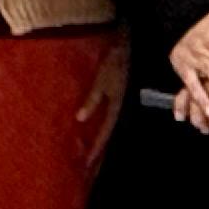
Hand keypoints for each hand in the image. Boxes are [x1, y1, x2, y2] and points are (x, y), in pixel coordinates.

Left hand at [79, 35, 129, 157]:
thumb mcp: (102, 79)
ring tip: (86, 150)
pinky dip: (97, 124)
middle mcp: (117, 107)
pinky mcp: (113, 94)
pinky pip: (104, 115)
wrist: (127, 43)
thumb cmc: (114, 60)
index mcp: (116, 106)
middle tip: (86, 165)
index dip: (96, 150)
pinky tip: (89, 126)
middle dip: (97, 149)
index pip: (104, 134)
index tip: (87, 165)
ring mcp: (116, 101)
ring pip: (105, 126)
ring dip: (97, 138)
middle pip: (106, 133)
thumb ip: (93, 99)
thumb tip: (80, 119)